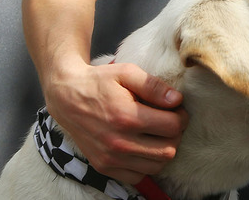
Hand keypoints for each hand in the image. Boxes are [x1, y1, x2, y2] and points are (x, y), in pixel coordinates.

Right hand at [43, 60, 188, 184]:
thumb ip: (154, 86)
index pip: (172, 127)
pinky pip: (137, 176)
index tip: (177, 110)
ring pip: (156, 166)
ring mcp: (110, 158)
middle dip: (175, 135)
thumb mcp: (127, 72)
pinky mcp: (103, 166)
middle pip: (168, 150)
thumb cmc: (99, 82)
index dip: (181, 117)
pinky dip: (145, 164)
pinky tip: (142, 146)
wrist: (66, 97)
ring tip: (157, 134)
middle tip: (169, 122)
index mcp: (127, 117)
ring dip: (163, 150)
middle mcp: (119, 142)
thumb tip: (177, 100)